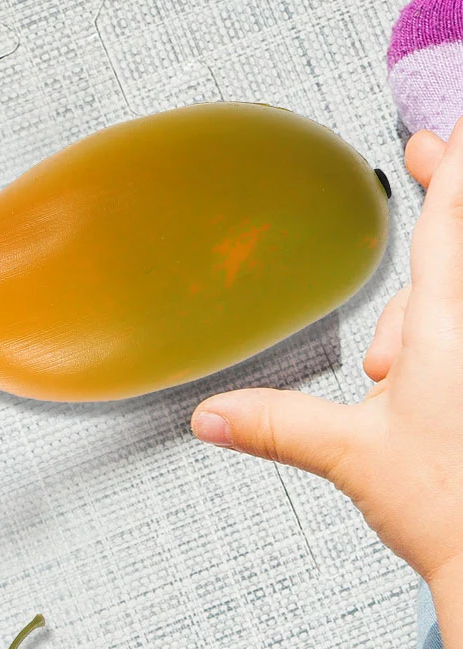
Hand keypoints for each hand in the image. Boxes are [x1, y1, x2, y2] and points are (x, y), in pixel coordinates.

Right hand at [190, 128, 462, 592]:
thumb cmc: (451, 508)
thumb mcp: (350, 456)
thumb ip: (275, 424)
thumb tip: (211, 415)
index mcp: (446, 329)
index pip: (450, 218)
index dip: (444, 166)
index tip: (436, 139)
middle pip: (446, 280)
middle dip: (408, 317)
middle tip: (384, 370)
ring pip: (452, 317)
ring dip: (428, 348)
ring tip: (408, 404)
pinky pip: (457, 346)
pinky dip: (438, 365)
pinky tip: (437, 413)